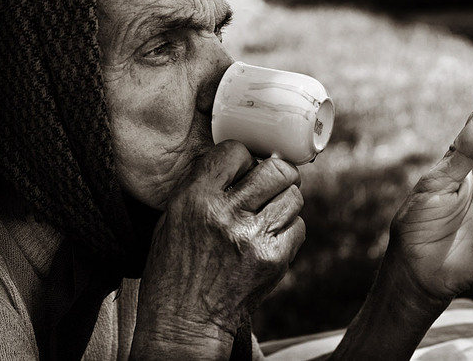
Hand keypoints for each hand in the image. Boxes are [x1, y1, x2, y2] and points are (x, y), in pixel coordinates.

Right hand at [132, 140, 304, 356]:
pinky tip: (270, 240)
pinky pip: (299, 227)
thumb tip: (244, 160)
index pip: (236, 151)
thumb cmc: (175, 268)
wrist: (185, 321)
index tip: (245, 170)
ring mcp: (253, 237)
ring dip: (285, 202)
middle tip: (270, 186)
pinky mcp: (273, 259)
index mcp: (194, 198)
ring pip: (294, 196)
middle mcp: (225, 213)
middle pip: (277, 170)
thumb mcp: (173, 217)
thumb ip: (205, 185)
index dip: (244, 159)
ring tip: (268, 215)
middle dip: (277, 175)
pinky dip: (289, 230)